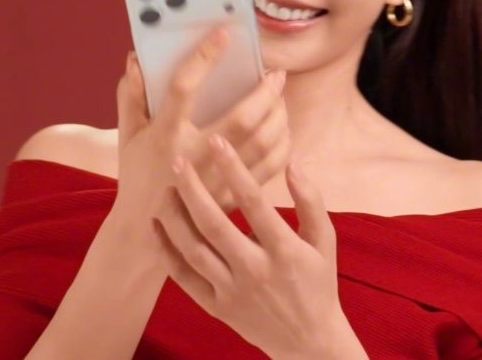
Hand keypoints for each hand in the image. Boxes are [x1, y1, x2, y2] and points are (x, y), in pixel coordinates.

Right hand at [114, 28, 289, 215]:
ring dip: (279, 114)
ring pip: (264, 141)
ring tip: (280, 97)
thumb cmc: (137, 176)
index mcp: (165, 136)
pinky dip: (283, 143)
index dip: (204, 57)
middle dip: (265, 90)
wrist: (148, 234)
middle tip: (276, 73)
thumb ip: (131, 97)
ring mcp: (219, 179)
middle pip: (242, 117)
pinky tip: (281, 128)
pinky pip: (272, 166)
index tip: (224, 34)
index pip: (184, 87)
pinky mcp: (236, 196)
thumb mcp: (128, 136)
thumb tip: (136, 59)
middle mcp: (195, 157)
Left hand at [153, 135, 366, 359]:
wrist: (308, 341)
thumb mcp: (325, 241)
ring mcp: (232, 291)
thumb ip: (311, 201)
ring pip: (193, 250)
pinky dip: (166, 252)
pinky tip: (156, 227)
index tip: (217, 141)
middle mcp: (254, 270)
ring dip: (174, 218)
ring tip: (164, 190)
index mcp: (283, 250)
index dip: (234, 168)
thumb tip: (293, 163)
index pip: (254, 202)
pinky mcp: (216, 307)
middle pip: (214, 224)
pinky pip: (184, 278)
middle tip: (177, 160)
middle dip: (192, 189)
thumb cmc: (318, 283)